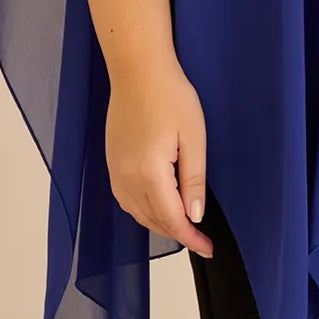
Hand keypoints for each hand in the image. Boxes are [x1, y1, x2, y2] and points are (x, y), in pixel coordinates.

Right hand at [105, 55, 213, 258]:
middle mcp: (126, 178)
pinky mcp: (110, 163)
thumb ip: (193, 180)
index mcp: (149, 174)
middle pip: (152, 220)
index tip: (208, 248)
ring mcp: (114, 171)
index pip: (172, 220)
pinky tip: (158, 206)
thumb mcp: (194, 137)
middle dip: (178, 233)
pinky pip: (125, 199)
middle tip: (201, 238)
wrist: (138, 70)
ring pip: (136, 213)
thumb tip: (195, 215)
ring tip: (183, 225)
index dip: (191, 238)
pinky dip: (142, 210)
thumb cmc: (171, 96)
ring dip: (159, 224)